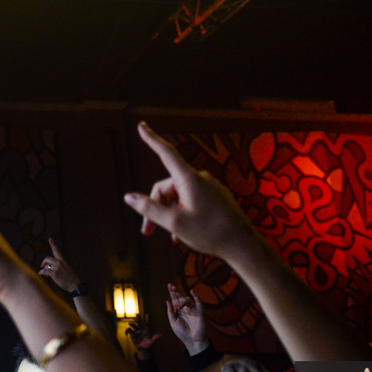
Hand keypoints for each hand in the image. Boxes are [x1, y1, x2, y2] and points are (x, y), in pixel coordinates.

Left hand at [38, 239, 78, 292]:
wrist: (74, 285)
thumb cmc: (70, 278)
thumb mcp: (67, 268)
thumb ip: (60, 265)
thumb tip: (49, 266)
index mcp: (63, 260)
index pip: (57, 251)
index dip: (53, 244)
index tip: (50, 239)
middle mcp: (60, 262)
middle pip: (47, 258)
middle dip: (44, 262)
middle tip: (42, 266)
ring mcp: (57, 268)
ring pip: (45, 265)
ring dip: (43, 269)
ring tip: (45, 273)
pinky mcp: (54, 273)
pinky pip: (44, 271)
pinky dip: (41, 272)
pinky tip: (40, 274)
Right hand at [123, 122, 265, 264]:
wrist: (243, 245)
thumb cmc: (209, 232)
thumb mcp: (174, 222)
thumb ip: (149, 208)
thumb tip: (128, 197)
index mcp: (188, 179)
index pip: (165, 152)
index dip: (151, 139)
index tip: (141, 126)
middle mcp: (200, 179)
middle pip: (167, 186)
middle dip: (156, 207)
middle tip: (149, 232)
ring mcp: (210, 188)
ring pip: (179, 196)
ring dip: (171, 213)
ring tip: (173, 237)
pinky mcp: (216, 198)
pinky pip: (192, 201)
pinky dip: (184, 214)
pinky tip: (184, 234)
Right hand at [125, 315, 161, 359]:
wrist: (142, 349)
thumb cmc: (148, 345)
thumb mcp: (152, 341)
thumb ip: (156, 337)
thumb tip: (161, 335)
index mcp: (146, 330)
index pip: (147, 323)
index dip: (147, 319)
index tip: (147, 314)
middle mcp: (141, 329)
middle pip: (139, 323)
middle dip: (137, 320)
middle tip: (136, 318)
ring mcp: (136, 331)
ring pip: (133, 325)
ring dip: (131, 324)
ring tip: (130, 323)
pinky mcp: (132, 334)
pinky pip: (129, 330)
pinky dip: (126, 331)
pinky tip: (126, 334)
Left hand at [165, 283, 208, 354]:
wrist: (192, 341)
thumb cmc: (182, 333)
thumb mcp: (173, 321)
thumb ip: (170, 311)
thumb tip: (167, 301)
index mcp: (178, 311)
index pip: (175, 300)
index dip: (172, 293)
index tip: (169, 285)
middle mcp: (185, 309)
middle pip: (180, 297)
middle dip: (176, 291)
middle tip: (171, 286)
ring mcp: (192, 310)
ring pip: (187, 300)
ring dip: (182, 300)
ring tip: (178, 307)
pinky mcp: (199, 312)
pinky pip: (198, 303)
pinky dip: (196, 297)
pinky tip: (192, 291)